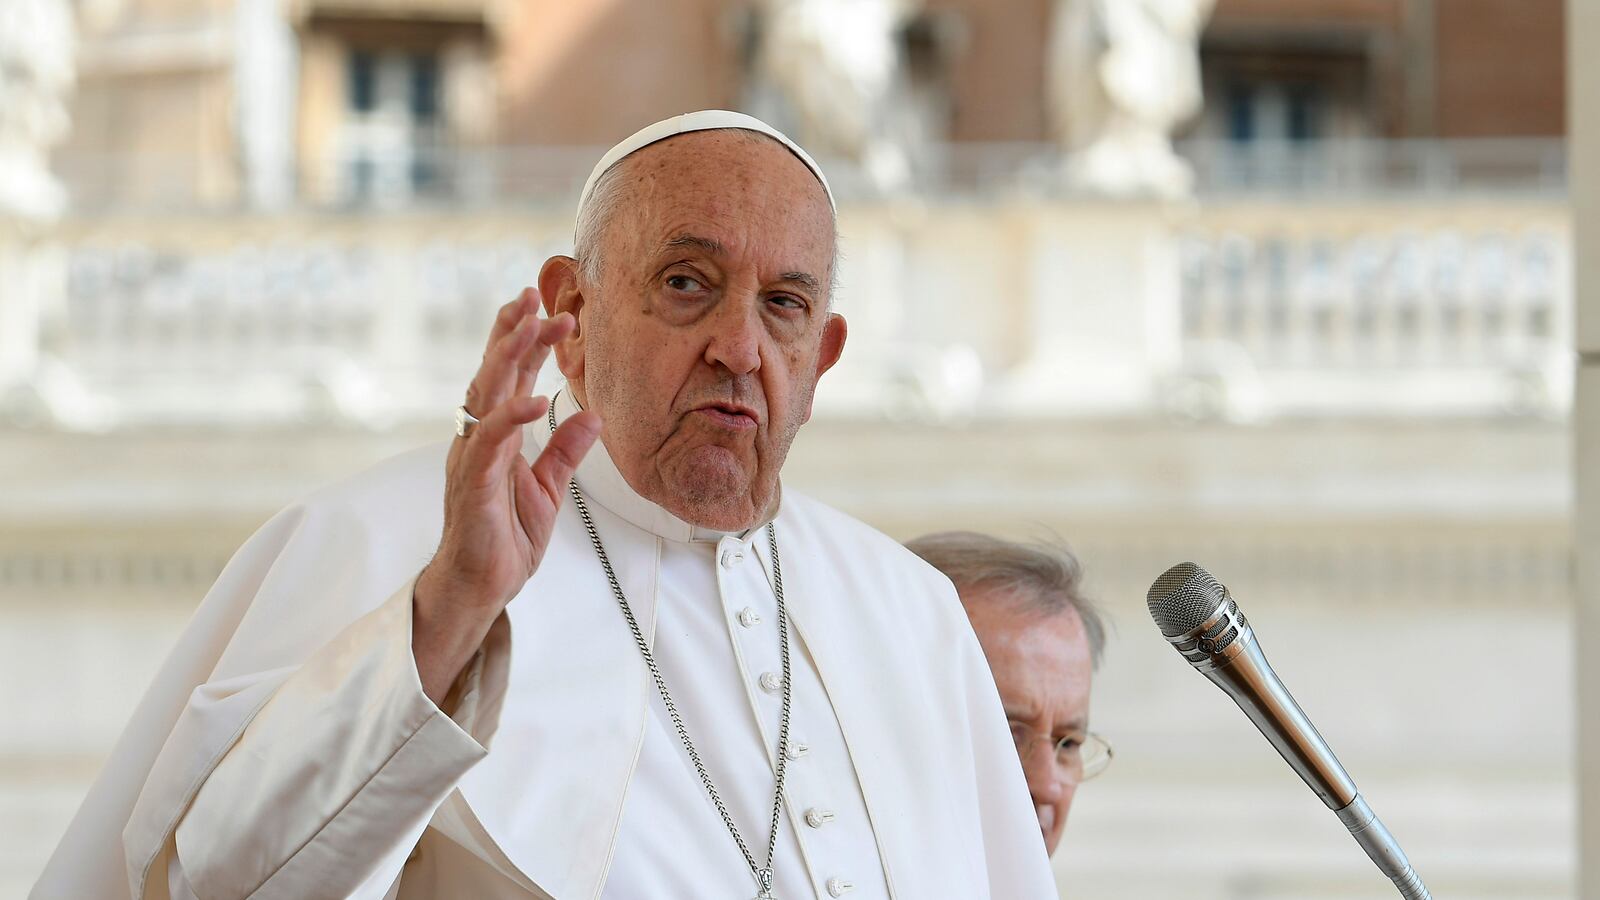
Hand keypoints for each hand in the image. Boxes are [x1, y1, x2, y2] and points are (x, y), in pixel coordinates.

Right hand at [413, 287, 600, 703]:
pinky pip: (491, 442)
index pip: (508, 378)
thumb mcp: (548, 488)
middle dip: (514, 333)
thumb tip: (592, 414)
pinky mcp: (473, 483)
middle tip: (535, 296)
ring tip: (533, 326)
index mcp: (494, 436)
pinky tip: (535, 398)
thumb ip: (565, 450)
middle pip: (493, 373)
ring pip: (487, 395)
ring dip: (510, 358)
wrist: (480, 586)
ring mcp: (472, 458)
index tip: (544, 308)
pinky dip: (511, 417)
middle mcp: (477, 438)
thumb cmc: (504, 538)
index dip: (523, 342)